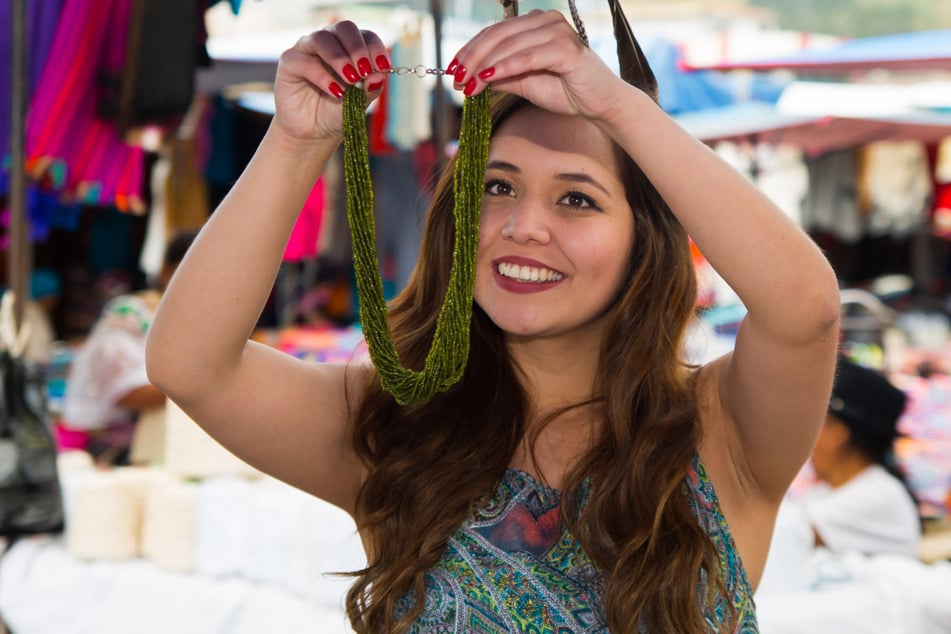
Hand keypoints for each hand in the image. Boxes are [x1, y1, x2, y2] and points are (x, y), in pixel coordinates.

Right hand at [273, 21, 390, 143]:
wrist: (313, 131)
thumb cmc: (337, 112)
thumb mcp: (358, 103)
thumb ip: (369, 89)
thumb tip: (381, 76)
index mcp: (350, 48)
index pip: (365, 36)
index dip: (375, 48)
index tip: (383, 66)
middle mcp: (330, 43)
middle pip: (344, 29)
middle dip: (357, 48)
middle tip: (365, 69)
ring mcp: (308, 50)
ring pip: (322, 39)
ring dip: (339, 58)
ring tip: (351, 79)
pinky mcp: (290, 62)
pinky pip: (304, 62)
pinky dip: (322, 76)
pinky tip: (335, 92)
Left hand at [449, 11, 629, 123]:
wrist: (601, 104)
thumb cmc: (567, 91)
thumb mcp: (524, 82)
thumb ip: (501, 76)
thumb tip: (472, 76)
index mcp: (535, 23)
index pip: (494, 32)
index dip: (470, 50)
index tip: (452, 70)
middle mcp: (546, 21)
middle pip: (498, 35)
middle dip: (472, 58)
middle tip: (456, 78)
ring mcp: (557, 32)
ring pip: (509, 45)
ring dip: (484, 65)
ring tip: (468, 84)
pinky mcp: (566, 50)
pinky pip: (528, 57)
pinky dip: (506, 67)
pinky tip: (488, 78)